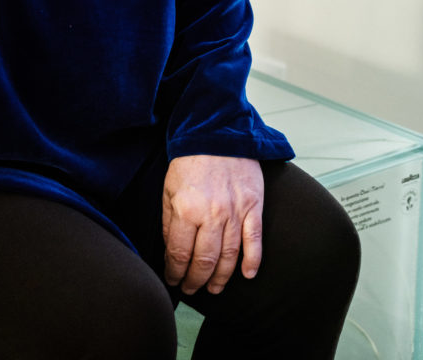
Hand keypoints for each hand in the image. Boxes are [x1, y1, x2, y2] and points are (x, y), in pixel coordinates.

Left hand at [162, 155, 263, 295]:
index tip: (173, 279)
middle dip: (196, 280)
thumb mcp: (168, 189)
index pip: (179, 254)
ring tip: (213, 288)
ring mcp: (235, 212)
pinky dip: (252, 261)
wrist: (216, 132)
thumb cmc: (189, 160)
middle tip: (191, 289)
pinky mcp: (253, 206)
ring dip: (221, 277)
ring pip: (229, 256)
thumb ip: (168, 221)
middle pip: (204, 261)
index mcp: (186, 209)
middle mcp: (212, 215)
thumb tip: (171, 251)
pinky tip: (247, 275)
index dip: (175, 272)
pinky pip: (254, 240)